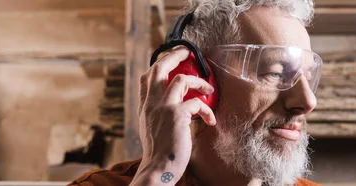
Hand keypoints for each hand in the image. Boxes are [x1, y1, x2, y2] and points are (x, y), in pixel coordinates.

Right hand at [130, 47, 216, 184]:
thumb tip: (171, 106)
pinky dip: (207, 110)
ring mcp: (164, 107)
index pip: (146, 76)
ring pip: (181, 79)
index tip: (171, 58)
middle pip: (159, 68)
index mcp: (145, 106)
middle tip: (187, 52)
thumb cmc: (159, 152)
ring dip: (198, 81)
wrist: (158, 168)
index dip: (159, 63)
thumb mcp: (151, 128)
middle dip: (175, 56)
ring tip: (208, 87)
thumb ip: (157, 113)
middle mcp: (151, 103)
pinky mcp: (178, 115)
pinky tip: (211, 120)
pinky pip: (198, 102)